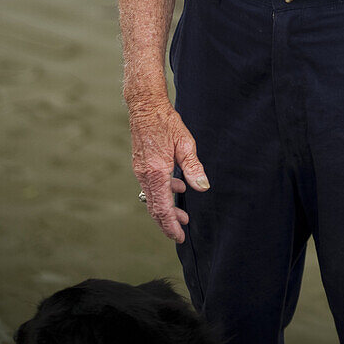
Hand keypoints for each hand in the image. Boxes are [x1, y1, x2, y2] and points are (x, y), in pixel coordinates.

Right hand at [129, 100, 209, 241]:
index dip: (171, 225)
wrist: (145, 107)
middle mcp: (145, 174)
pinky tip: (176, 187)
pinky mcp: (141, 165)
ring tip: (181, 213)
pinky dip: (162, 193)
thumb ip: (193, 167)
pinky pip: (151, 186)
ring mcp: (141, 170)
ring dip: (166, 208)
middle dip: (168, 222)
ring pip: (152, 198)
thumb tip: (203, 186)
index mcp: (157, 172)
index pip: (163, 208)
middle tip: (180, 232)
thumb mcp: (185, 144)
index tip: (179, 236)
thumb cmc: (166, 122)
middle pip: (155, 208)